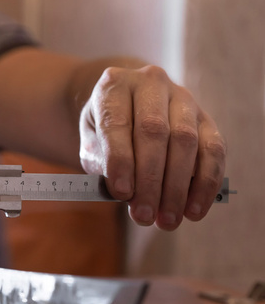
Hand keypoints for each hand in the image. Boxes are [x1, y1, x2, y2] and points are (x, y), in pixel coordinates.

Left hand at [79, 65, 225, 229]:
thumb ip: (103, 165)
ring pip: (186, 141)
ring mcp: (183, 98)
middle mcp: (151, 84)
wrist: (125, 109)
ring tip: (168, 220)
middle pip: (155, 132)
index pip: (118, 123)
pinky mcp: (206, 118)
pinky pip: (213, 150)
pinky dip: (205, 183)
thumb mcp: (91, 145)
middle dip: (150, 180)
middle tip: (145, 216)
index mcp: (114, 87)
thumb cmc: (104, 133)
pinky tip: (194, 210)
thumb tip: (128, 193)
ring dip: (178, 186)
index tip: (121, 194)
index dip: (120, 160)